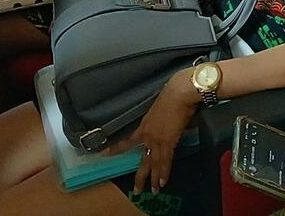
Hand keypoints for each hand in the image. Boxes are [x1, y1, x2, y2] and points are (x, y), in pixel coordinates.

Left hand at [107, 69, 199, 195]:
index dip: (117, 148)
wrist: (179, 93)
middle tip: (136, 190)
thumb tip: (165, 123)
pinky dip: (164, 172)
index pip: (127, 141)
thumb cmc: (172, 95)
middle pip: (142, 159)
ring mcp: (157, 139)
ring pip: (154, 163)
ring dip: (153, 178)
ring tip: (152, 191)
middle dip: (140, 175)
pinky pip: (165, 161)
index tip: (105, 154)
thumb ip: (160, 119)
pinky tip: (163, 182)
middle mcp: (148, 135)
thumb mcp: (160, 108)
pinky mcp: (168, 141)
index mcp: (144, 126)